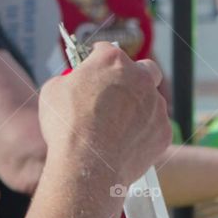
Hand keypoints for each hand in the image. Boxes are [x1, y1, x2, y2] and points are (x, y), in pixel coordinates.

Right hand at [39, 43, 170, 189]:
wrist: (87, 167)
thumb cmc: (67, 128)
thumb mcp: (53, 91)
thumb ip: (70, 80)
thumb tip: (74, 85)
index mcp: (112, 60)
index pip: (107, 50)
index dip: (97, 61)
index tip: (94, 70)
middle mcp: (140, 79)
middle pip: (144, 69)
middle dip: (134, 77)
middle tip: (119, 92)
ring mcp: (156, 106)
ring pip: (153, 102)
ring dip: (140, 109)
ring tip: (119, 128)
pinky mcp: (163, 133)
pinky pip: (156, 128)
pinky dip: (145, 134)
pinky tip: (128, 143)